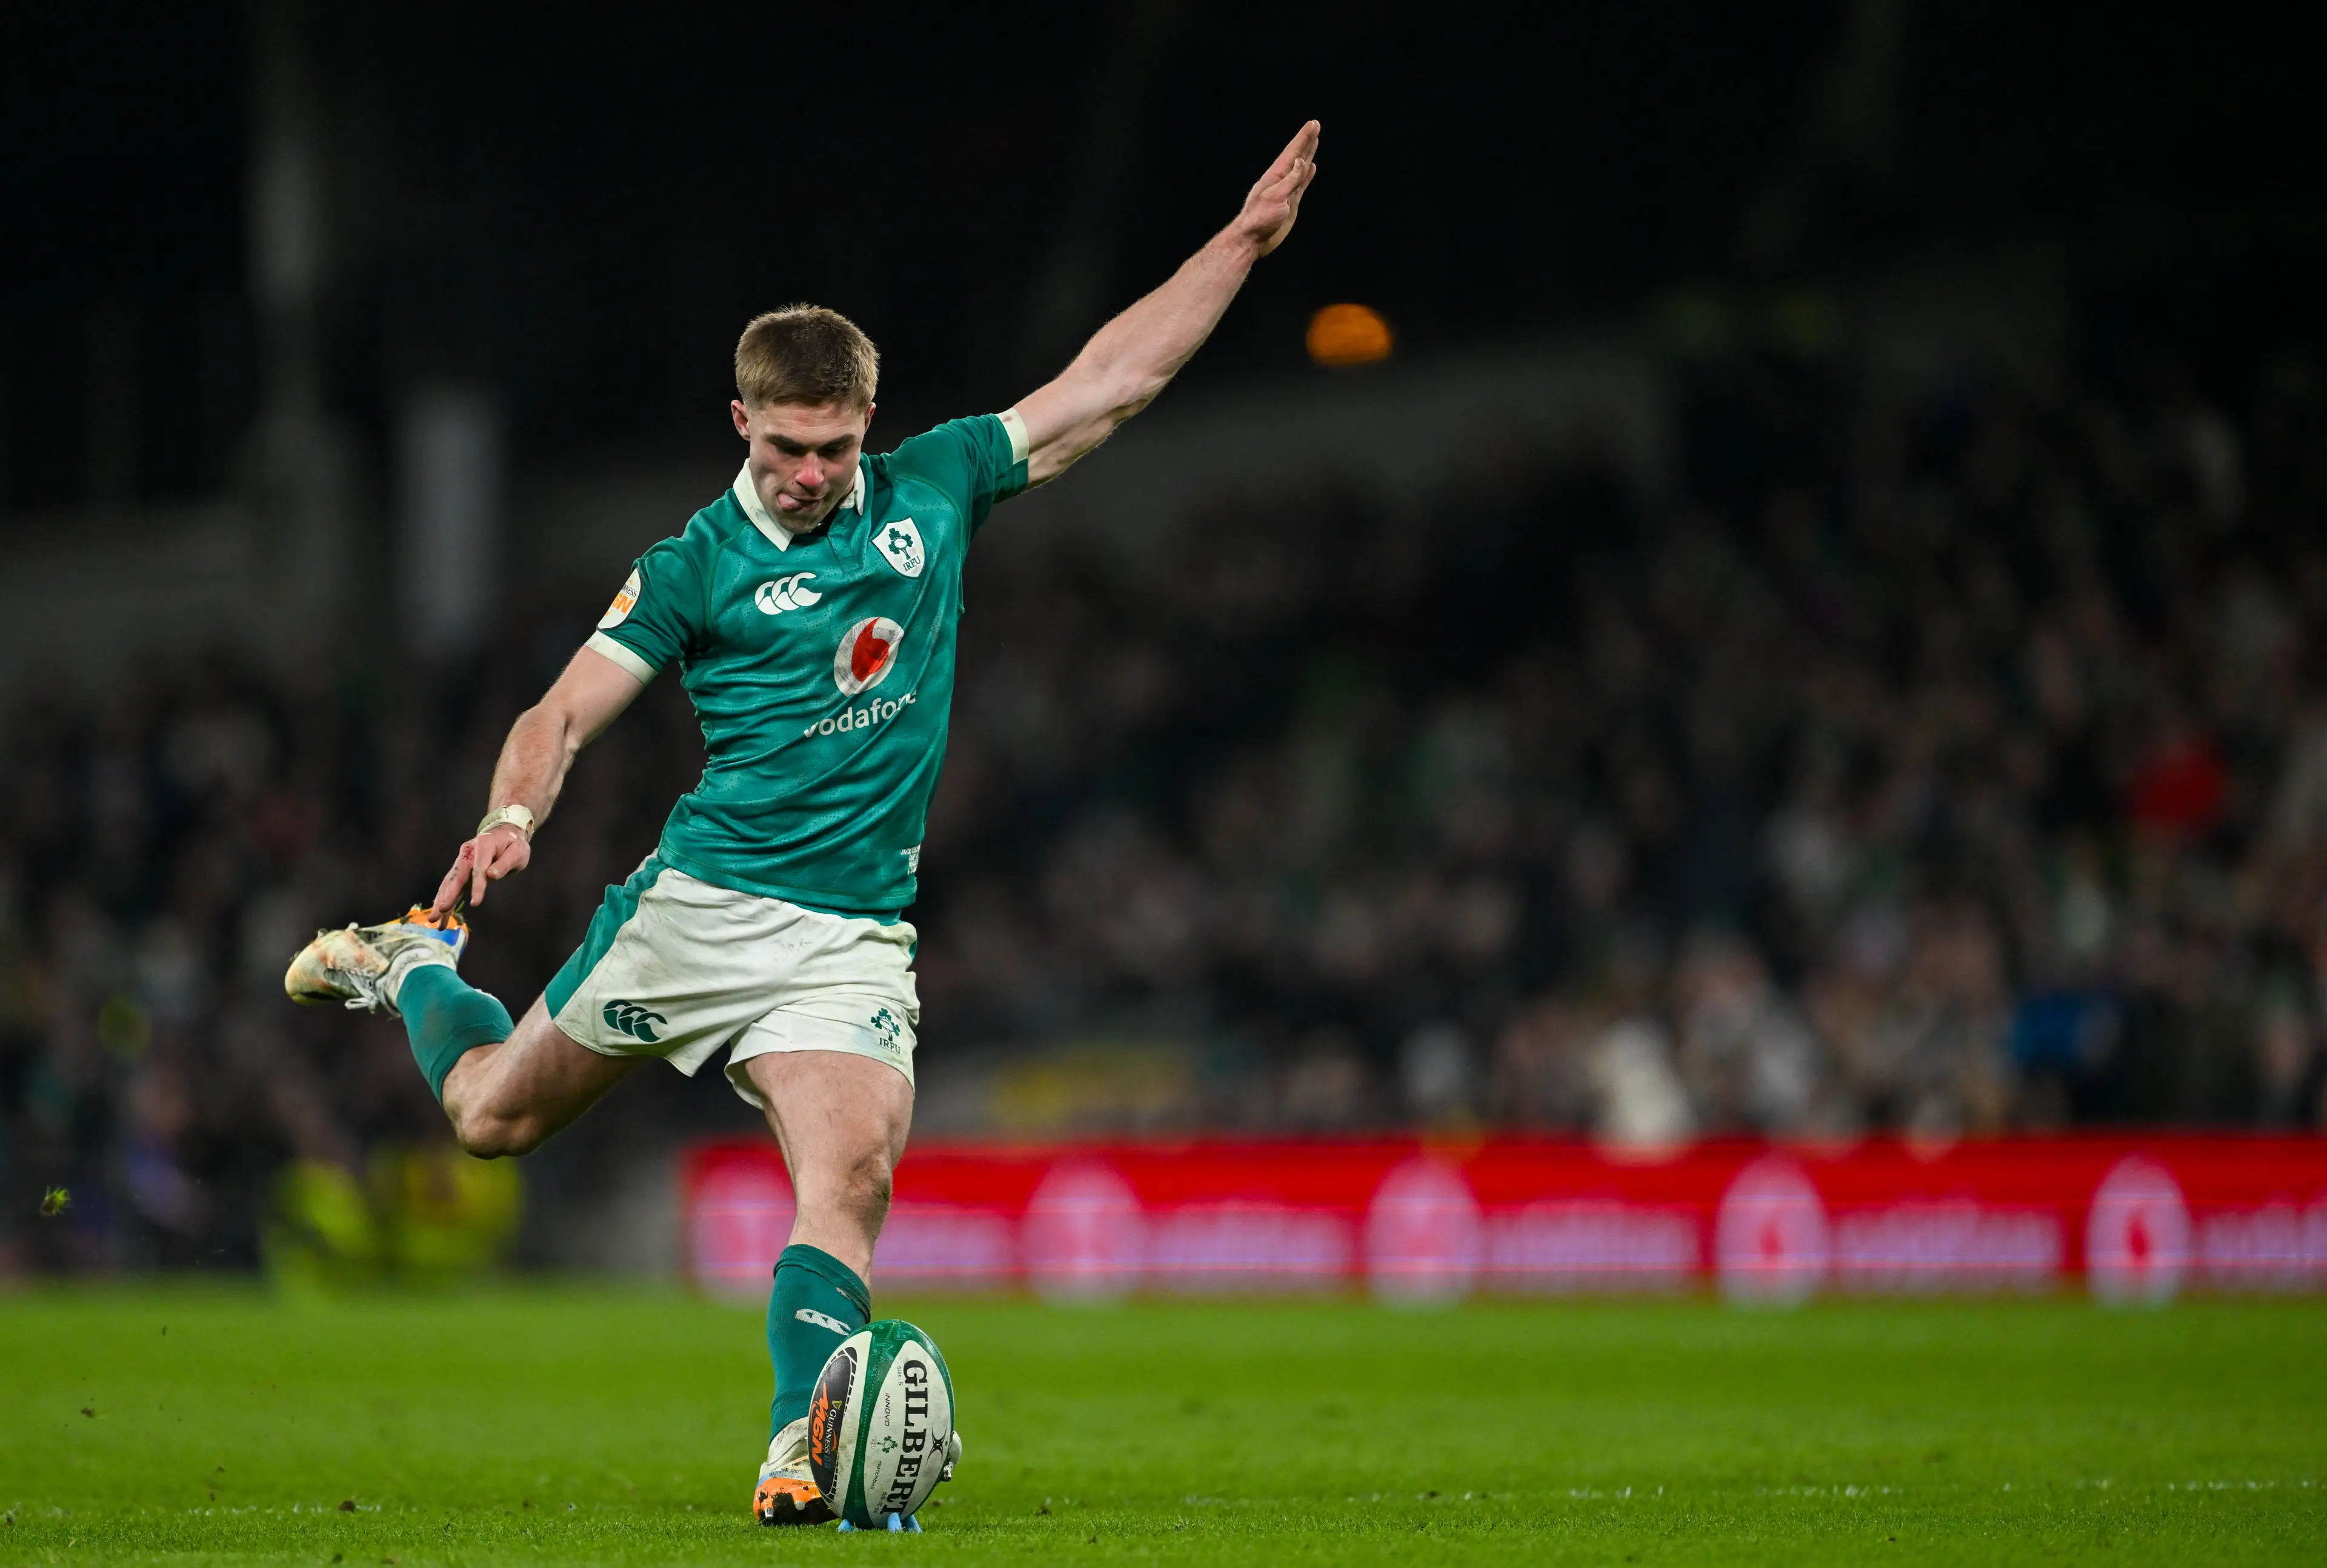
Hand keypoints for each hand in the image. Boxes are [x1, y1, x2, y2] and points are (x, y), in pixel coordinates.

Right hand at [431, 824, 531, 916]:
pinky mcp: (462, 871)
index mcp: (483, 845)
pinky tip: (441, 916)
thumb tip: (491, 876)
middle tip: (438, 912)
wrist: (505, 835)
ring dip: (441, 901)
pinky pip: (452, 886)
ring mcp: (462, 861)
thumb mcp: (518, 852)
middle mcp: (468, 853)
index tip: (475, 904)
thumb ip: (504, 863)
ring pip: (450, 883)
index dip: (477, 886)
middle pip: (457, 876)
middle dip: (447, 896)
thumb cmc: (514, 845)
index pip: (479, 869)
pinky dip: (445, 900)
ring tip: (433, 919)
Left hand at [1230, 120, 1320, 258]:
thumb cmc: (1260, 218)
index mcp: (1275, 175)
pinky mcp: (1290, 203)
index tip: (1313, 125)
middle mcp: (1281, 180)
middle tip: (1315, 126)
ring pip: (1300, 168)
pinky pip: (1301, 184)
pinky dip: (1307, 174)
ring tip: (1314, 141)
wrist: (1252, 239)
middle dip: (1306, 141)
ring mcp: (1286, 191)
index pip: (1292, 152)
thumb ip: (1291, 179)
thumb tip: (1301, 161)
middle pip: (1297, 156)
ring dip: (1307, 154)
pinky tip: (1311, 167)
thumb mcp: (1276, 197)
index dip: (1303, 138)